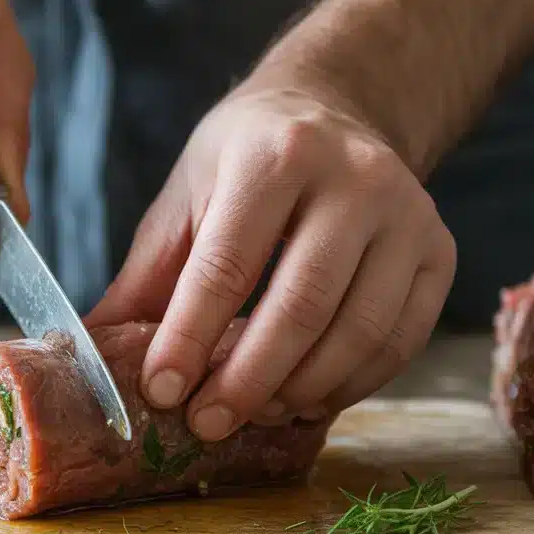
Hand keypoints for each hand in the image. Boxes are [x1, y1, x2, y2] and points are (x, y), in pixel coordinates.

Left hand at [86, 84, 456, 439]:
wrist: (332, 110)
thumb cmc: (244, 159)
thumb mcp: (185, 197)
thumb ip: (147, 277)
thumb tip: (94, 352)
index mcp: (273, 155)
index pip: (227, 265)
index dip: (190, 338)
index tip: (163, 392)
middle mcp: (352, 177)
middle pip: (300, 305)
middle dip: (248, 379)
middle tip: (208, 423)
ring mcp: (408, 214)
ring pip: (359, 331)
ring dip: (301, 389)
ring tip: (255, 412)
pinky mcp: (439, 249)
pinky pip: (401, 339)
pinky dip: (353, 383)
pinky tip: (308, 397)